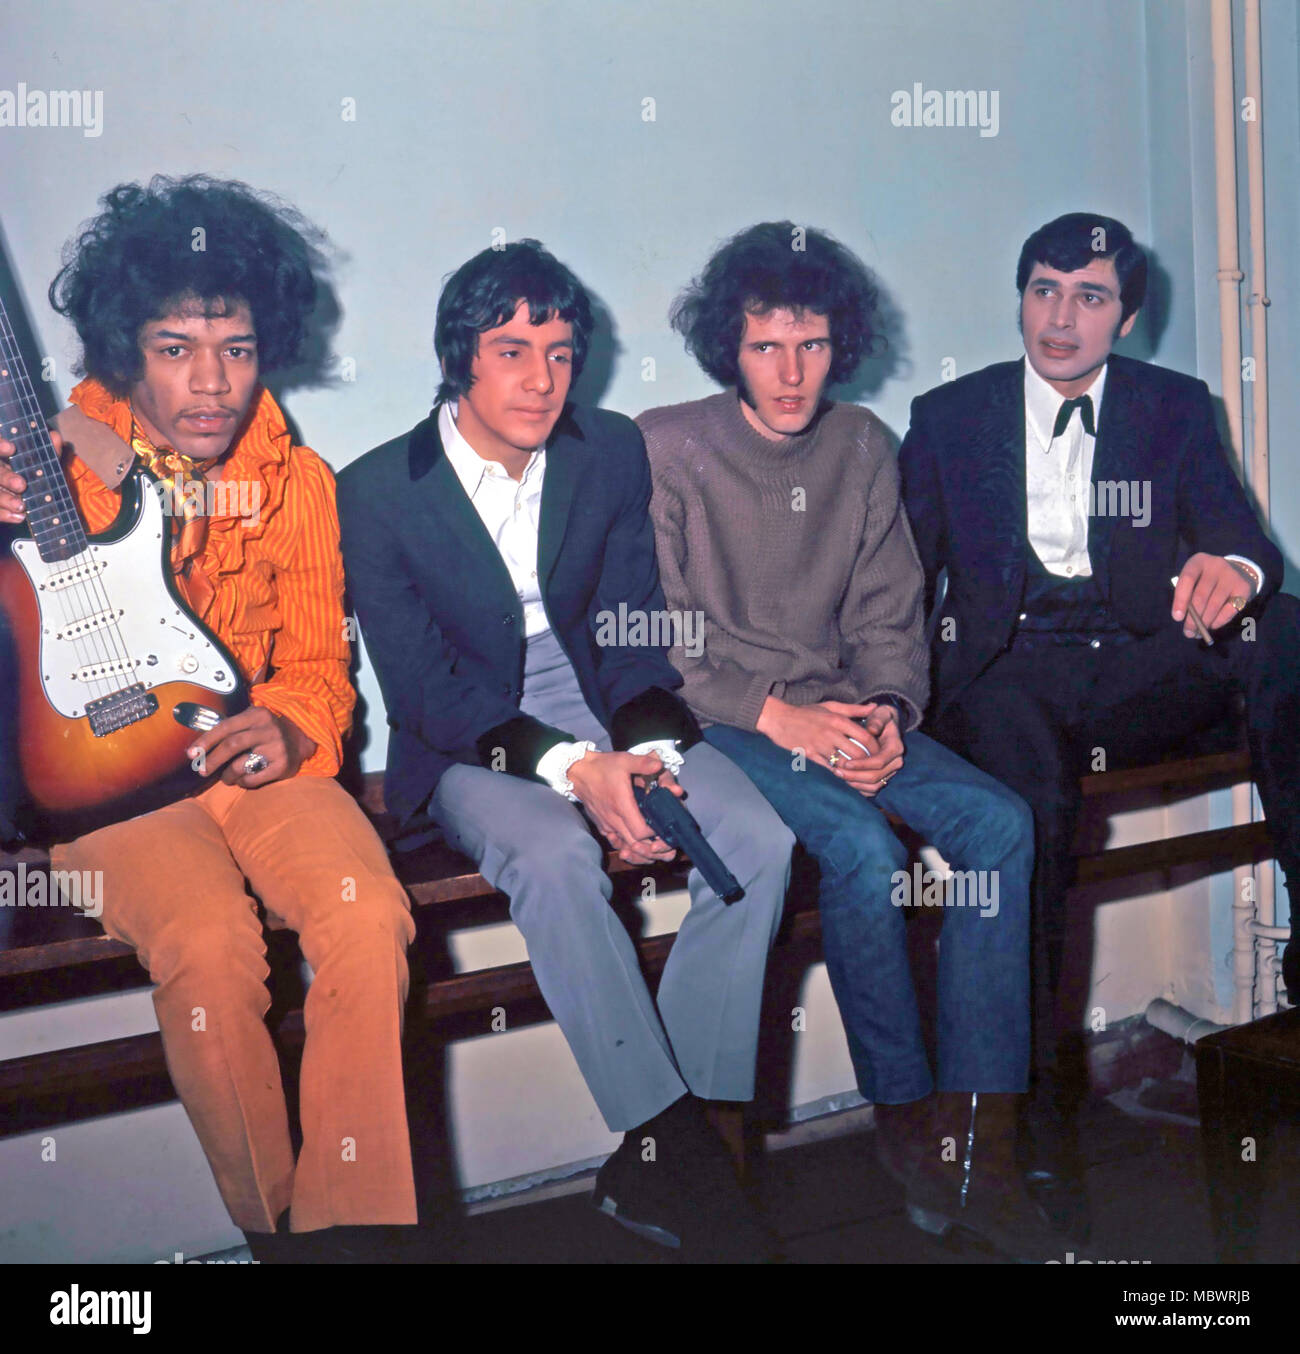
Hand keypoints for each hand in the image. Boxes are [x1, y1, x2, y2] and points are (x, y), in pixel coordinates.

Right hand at [0, 428, 58, 523]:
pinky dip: (4, 514)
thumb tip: (55, 437)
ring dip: (4, 499)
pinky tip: (18, 517)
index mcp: (2, 454)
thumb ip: (47, 451)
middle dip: (5, 477)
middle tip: (21, 485)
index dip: (0, 445)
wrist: (25, 497)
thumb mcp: (41, 461)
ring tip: (21, 506)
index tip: (12, 448)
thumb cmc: (32, 472)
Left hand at [186, 706, 316, 786]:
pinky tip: (242, 780)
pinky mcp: (283, 766)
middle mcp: (269, 729)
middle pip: (232, 745)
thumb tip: (198, 747)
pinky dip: (242, 782)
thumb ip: (231, 728)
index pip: (226, 727)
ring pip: (241, 765)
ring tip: (226, 777)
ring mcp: (278, 748)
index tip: (191, 754)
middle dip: (212, 760)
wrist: (300, 740)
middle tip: (202, 771)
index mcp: (258, 715)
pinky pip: (253, 779)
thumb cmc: (265, 732)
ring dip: (227, 775)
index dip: (206, 741)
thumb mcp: (252, 721)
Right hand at [567, 749, 680, 864]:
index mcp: (621, 805)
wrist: (579, 772)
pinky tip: (636, 836)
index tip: (663, 825)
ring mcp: (606, 824)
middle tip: (662, 836)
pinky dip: (627, 842)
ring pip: (625, 844)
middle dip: (650, 844)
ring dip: (639, 845)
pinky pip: (616, 840)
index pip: (640, 832)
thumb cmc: (602, 766)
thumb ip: (643, 763)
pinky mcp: (601, 825)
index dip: (654, 833)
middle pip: (635, 844)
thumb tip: (659, 764)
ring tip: (652, 840)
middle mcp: (612, 819)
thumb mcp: (624, 760)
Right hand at [757, 696, 893, 775]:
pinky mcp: (809, 755)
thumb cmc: (806, 713)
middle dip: (867, 763)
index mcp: (838, 720)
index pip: (865, 736)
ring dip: (852, 770)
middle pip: (858, 754)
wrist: (779, 719)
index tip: (879, 753)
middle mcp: (830, 733)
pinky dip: (838, 773)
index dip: (876, 748)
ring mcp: (819, 745)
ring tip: (859, 774)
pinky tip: (843, 775)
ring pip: (844, 764)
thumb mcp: (830, 706)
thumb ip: (854, 709)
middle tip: (872, 768)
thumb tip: (875, 707)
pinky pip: (828, 768)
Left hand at [833, 703, 904, 797]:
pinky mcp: (884, 777)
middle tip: (836, 771)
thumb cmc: (880, 718)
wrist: (885, 726)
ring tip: (838, 775)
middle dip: (855, 776)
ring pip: (874, 786)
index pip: (879, 761)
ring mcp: (890, 772)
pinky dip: (859, 788)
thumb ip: (877, 719)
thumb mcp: (880, 713)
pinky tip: (846, 782)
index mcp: (895, 747)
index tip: (846, 763)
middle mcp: (895, 762)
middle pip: (875, 777)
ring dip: (855, 783)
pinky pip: (872, 789)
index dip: (862, 764)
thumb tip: (872, 729)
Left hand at [1172, 553, 1256, 635]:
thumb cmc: (1207, 579)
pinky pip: (1229, 610)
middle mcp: (1216, 565)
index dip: (1180, 600)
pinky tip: (1212, 625)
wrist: (1238, 571)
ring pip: (1214, 605)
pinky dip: (1219, 621)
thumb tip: (1187, 620)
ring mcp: (1232, 576)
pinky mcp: (1244, 588)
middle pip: (1201, 596)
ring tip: (1198, 633)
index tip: (1177, 618)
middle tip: (1188, 633)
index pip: (1187, 580)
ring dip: (1205, 623)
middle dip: (1193, 618)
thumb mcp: (1195, 580)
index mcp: (1199, 561)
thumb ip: (1188, 595)